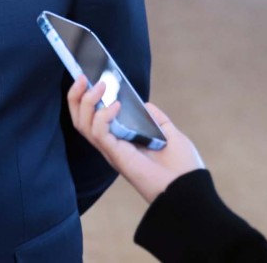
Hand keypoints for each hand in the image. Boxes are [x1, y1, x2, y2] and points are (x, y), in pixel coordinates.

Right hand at [67, 75, 204, 203]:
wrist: (190, 189)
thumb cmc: (183, 168)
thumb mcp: (171, 134)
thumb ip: (156, 119)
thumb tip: (144, 104)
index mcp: (121, 140)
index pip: (92, 118)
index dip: (85, 99)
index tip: (89, 78)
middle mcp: (111, 145)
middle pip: (80, 120)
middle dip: (76, 96)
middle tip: (82, 77)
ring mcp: (112, 150)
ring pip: (83, 124)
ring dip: (87, 101)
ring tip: (101, 86)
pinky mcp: (116, 155)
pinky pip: (99, 132)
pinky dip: (103, 115)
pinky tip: (116, 106)